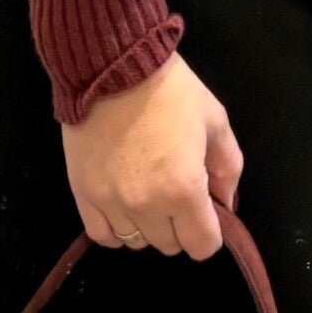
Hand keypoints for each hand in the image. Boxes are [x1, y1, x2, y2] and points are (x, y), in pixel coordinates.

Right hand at [62, 51, 242, 261]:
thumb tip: (225, 202)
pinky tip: (123, 206)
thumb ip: (228, 167)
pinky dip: (116, 228)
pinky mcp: (83, 193)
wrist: (113, 66)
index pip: (203, 246)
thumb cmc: (170, 91)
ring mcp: (111, 202)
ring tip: (148, 194)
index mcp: (184, 190)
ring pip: (136, 242)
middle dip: (180, 224)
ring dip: (148, 226)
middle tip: (178, 192)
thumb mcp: (214, 121)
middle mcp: (146, 206)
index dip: (210, 232)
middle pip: (170, 245)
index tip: (206, 210)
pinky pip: (102, 235)